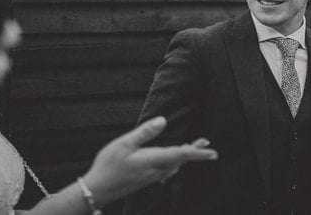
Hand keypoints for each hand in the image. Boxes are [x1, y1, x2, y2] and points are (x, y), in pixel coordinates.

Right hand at [80, 116, 216, 206]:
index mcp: (153, 160)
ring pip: (174, 166)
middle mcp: (156, 170)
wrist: (97, 189)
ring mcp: (151, 177)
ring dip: (184, 157)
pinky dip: (174, 162)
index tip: (212, 152)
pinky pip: (166, 170)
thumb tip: (163, 120)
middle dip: (195, 152)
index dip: (198, 153)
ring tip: (192, 147)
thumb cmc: (109, 165)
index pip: (181, 155)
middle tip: (207, 144)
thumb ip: (145, 132)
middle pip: (181, 160)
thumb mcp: (124, 143)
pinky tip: (171, 161)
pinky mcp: (146, 179)